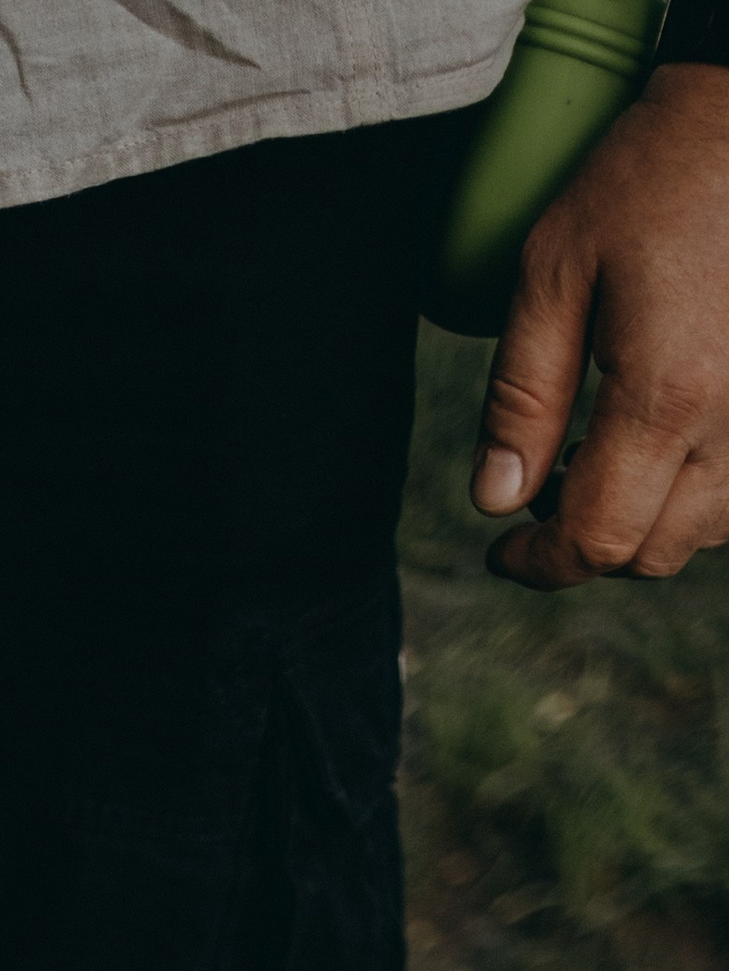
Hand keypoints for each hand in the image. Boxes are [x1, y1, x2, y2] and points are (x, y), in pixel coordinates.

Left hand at [473, 62, 728, 585]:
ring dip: (650, 519)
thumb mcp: (555, 270)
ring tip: (605, 452)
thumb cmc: (652, 173)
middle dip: (591, 542)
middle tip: (548, 488)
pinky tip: (667, 435)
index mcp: (668, 394)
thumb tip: (495, 498)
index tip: (504, 552)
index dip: (542, 564)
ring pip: (709, 529)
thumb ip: (521, 394)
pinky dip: (700, 488)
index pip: (598, 539)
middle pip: (656, 551)